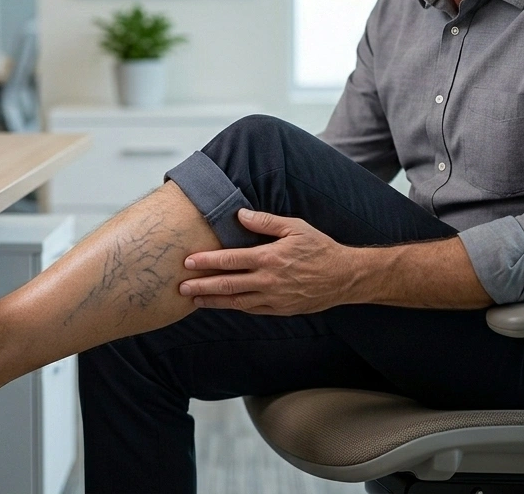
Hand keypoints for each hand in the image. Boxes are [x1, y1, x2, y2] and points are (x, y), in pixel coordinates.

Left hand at [178, 209, 359, 314]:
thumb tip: (240, 214)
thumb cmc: (319, 248)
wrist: (343, 277)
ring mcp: (273, 298)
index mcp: (269, 258)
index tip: (189, 262)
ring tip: (193, 299)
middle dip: (201, 285)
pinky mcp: (280, 309)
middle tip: (180, 286)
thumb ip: (266, 222)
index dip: (207, 261)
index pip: (230, 260)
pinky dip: (234, 306)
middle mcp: (268, 281)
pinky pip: (251, 309)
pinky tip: (222, 304)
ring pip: (236, 301)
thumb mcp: (295, 227)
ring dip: (213, 300)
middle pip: (227, 284)